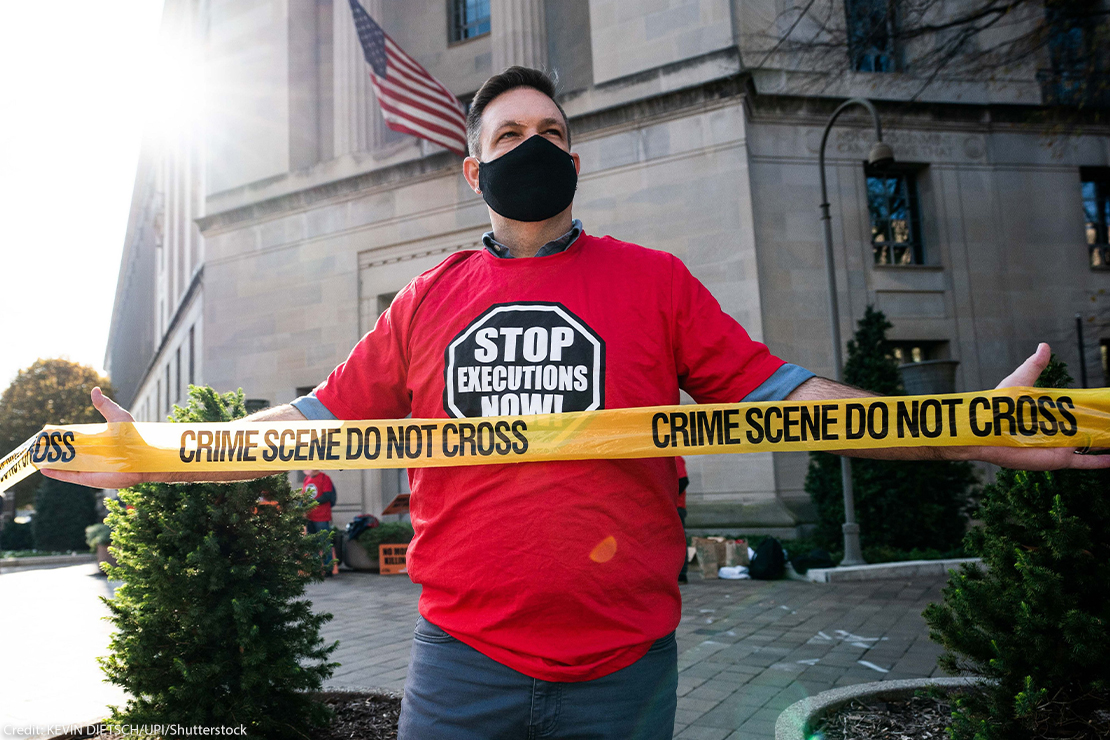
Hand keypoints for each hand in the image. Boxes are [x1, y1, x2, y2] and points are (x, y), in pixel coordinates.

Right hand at [40, 387, 148, 488]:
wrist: (144, 456)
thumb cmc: (134, 436)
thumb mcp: (117, 417)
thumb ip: (105, 405)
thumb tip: (94, 389)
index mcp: (97, 441)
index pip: (75, 439)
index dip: (61, 437)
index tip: (47, 434)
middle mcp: (92, 455)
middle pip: (67, 453)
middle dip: (52, 450)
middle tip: (36, 446)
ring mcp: (90, 467)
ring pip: (65, 465)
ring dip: (50, 462)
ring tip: (35, 457)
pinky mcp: (90, 478)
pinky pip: (70, 476)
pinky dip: (57, 474)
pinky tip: (43, 469)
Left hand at [966, 343, 1109, 470]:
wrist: (984, 429)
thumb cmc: (999, 404)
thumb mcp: (1020, 381)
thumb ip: (1035, 366)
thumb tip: (1045, 345)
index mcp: (1050, 412)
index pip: (1079, 409)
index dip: (1096, 407)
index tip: (1109, 404)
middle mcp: (1058, 430)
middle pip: (1090, 428)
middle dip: (1106, 425)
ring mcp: (1060, 445)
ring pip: (1092, 445)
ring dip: (1108, 441)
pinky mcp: (1058, 459)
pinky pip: (1084, 463)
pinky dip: (1100, 462)